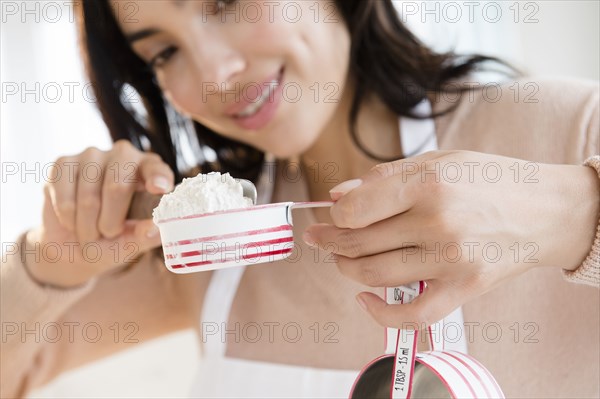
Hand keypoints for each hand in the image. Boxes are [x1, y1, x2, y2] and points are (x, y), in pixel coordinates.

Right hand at [25, 140, 173, 287]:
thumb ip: (145, 236)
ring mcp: (92, 155)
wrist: (72, 245)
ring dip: (87, 226)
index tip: (160, 188)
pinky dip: (68, 218)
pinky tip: (71, 221)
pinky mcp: (63, 163)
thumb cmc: (111, 240)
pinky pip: (64, 198)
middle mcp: (123, 155)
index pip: (157, 169)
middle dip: (110, 222)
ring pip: (88, 198)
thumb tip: (155, 228)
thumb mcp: (131, 243)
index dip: (158, 177)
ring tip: (90, 232)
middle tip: (108, 234)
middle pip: (117, 187)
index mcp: (149, 171)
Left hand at [304, 150, 599, 327]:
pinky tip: (364, 299)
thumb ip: (384, 177)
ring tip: (339, 259)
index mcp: (428, 183)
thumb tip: (339, 196)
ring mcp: (451, 260)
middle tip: (319, 238)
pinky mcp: (463, 288)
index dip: (334, 215)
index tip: (330, 215)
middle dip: (329, 241)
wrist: (544, 211)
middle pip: (359, 243)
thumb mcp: (438, 160)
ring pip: (374, 274)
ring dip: (346, 269)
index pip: (355, 210)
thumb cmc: (489, 179)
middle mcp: (438, 223)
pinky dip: (379, 312)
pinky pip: (411, 314)